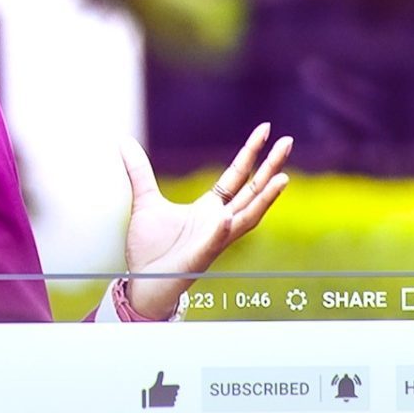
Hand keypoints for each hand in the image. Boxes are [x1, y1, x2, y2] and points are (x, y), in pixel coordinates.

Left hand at [119, 125, 291, 317]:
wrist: (141, 283)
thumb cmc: (149, 249)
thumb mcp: (145, 201)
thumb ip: (139, 171)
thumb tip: (125, 142)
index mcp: (210, 208)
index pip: (237, 175)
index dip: (251, 152)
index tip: (265, 129)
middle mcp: (220, 222)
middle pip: (252, 190)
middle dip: (270, 167)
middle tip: (288, 141)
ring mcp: (214, 240)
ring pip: (247, 217)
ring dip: (264, 199)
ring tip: (282, 179)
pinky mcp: (201, 258)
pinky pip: (215, 242)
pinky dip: (222, 230)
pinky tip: (227, 218)